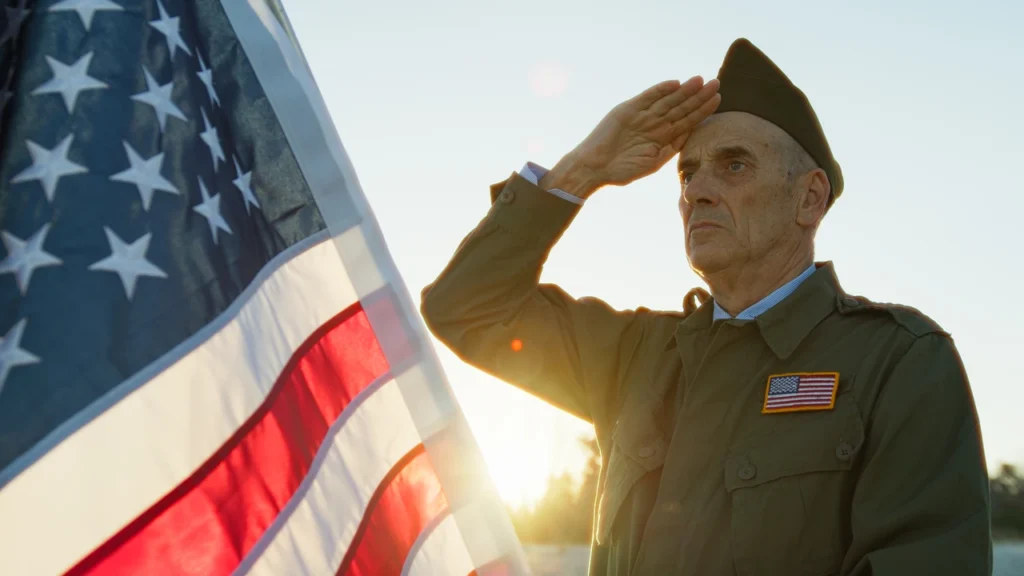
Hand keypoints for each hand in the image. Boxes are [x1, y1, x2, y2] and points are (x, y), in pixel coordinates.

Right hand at [541, 77, 720, 198]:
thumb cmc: (622, 170)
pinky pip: (647, 97)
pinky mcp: (628, 109)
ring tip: (700, 80)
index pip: (687, 119)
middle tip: (716, 83)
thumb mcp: (653, 161)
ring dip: (683, 90)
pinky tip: (675, 84)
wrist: (594, 168)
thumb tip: (690, 132)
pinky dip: (660, 90)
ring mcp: (641, 115)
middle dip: (698, 96)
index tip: (718, 99)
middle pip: (680, 106)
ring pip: (667, 100)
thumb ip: (672, 147)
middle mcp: (654, 122)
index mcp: (662, 136)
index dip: (702, 109)